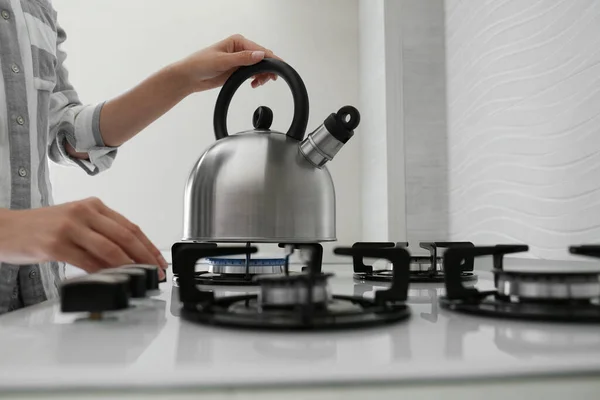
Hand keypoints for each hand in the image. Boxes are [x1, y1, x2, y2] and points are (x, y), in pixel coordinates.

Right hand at [0, 198, 167, 278]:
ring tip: (139, 278)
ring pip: (109, 249)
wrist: (5, 229)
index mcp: (93, 205)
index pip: (130, 226)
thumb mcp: (76, 221)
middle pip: (125, 236)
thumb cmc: (42, 227)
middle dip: (145, 257)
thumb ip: (101, 233)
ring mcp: (70, 227)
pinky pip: (87, 261)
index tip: (159, 261)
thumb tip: (129, 256)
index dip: (148, 246)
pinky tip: (112, 280)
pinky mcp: (55, 244)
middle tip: (156, 272)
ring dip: (129, 267)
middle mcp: (84, 213)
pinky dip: (103, 272)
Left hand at [173, 34, 281, 91]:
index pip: (260, 49)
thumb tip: (260, 55)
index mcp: (238, 41)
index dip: (271, 59)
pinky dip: (257, 79)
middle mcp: (241, 49)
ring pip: (260, 67)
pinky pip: (253, 73)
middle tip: (270, 79)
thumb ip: (242, 58)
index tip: (278, 68)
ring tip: (258, 83)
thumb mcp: (222, 61)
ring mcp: (240, 60)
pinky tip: (254, 83)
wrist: (190, 77)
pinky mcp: (238, 70)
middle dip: (268, 69)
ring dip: (263, 75)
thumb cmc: (201, 64)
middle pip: (263, 58)